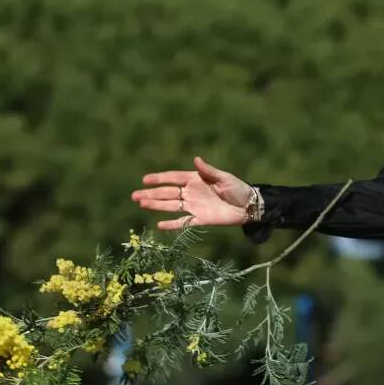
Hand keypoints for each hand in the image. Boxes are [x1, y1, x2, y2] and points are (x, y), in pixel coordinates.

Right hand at [133, 156, 254, 229]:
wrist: (249, 207)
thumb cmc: (238, 188)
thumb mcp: (224, 178)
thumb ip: (209, 170)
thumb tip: (196, 160)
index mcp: (195, 179)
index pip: (173, 178)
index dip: (159, 179)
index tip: (145, 180)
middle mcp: (191, 193)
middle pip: (167, 193)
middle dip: (151, 194)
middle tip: (134, 196)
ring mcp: (194, 206)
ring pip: (171, 206)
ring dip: (156, 206)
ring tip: (141, 204)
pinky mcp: (200, 219)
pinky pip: (183, 222)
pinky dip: (172, 224)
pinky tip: (159, 225)